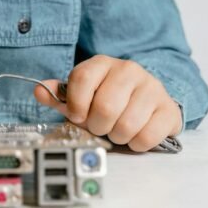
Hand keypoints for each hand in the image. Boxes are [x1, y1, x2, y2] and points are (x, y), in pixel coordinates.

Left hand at [33, 55, 180, 151]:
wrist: (148, 100)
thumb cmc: (110, 98)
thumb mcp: (82, 94)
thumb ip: (60, 95)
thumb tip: (38, 91)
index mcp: (102, 63)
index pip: (81, 79)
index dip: (75, 105)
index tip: (77, 116)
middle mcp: (129, 70)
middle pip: (105, 106)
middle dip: (97, 125)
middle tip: (100, 126)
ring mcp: (152, 88)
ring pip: (127, 124)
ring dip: (117, 136)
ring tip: (117, 130)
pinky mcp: (168, 109)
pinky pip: (147, 136)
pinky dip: (137, 143)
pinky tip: (135, 135)